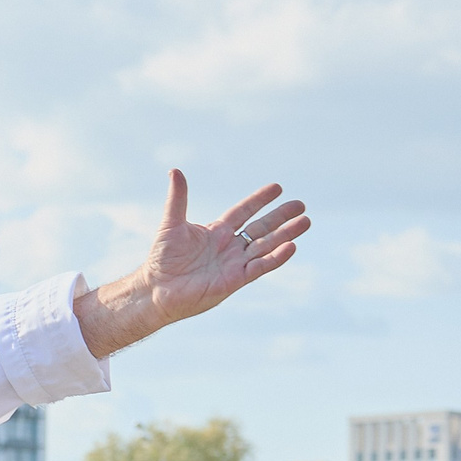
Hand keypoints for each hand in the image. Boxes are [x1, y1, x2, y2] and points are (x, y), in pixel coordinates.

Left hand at [75, 172, 311, 357]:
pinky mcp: (234, 281)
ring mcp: (234, 264)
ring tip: (305, 222)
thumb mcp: (171, 224)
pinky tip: (292, 246)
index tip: (277, 188)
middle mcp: (229, 247)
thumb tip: (175, 171)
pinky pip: (260, 267)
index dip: (259, 201)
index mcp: (217, 232)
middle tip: (301, 205)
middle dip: (281, 217)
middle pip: (261, 228)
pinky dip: (275, 258)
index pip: (244, 212)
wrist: (154, 290)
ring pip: (265, 246)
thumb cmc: (160, 260)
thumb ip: (178, 199)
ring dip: (285, 235)